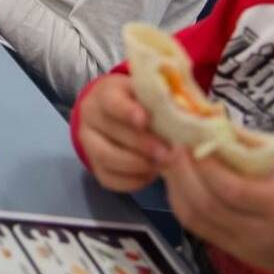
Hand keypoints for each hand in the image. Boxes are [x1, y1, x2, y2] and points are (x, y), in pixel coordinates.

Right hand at [75, 75, 166, 191]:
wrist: (116, 115)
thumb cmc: (139, 101)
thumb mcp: (147, 92)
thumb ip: (161, 100)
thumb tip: (184, 114)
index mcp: (104, 94)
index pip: (111, 101)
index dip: (127, 111)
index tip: (145, 120)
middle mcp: (90, 117)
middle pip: (112, 132)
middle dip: (143, 145)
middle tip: (168, 153)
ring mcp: (88, 143)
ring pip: (107, 157)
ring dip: (137, 164)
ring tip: (161, 164)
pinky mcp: (94, 166)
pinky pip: (110, 178)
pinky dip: (133, 180)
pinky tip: (151, 174)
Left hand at [159, 145, 273, 273]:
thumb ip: (250, 150)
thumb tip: (211, 121)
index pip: (231, 188)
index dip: (205, 165)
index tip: (190, 139)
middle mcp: (256, 230)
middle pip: (206, 204)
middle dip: (182, 172)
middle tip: (171, 145)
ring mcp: (239, 244)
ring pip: (194, 217)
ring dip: (175, 185)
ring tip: (169, 158)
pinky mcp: (227, 250)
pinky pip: (194, 226)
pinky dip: (179, 201)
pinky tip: (177, 181)